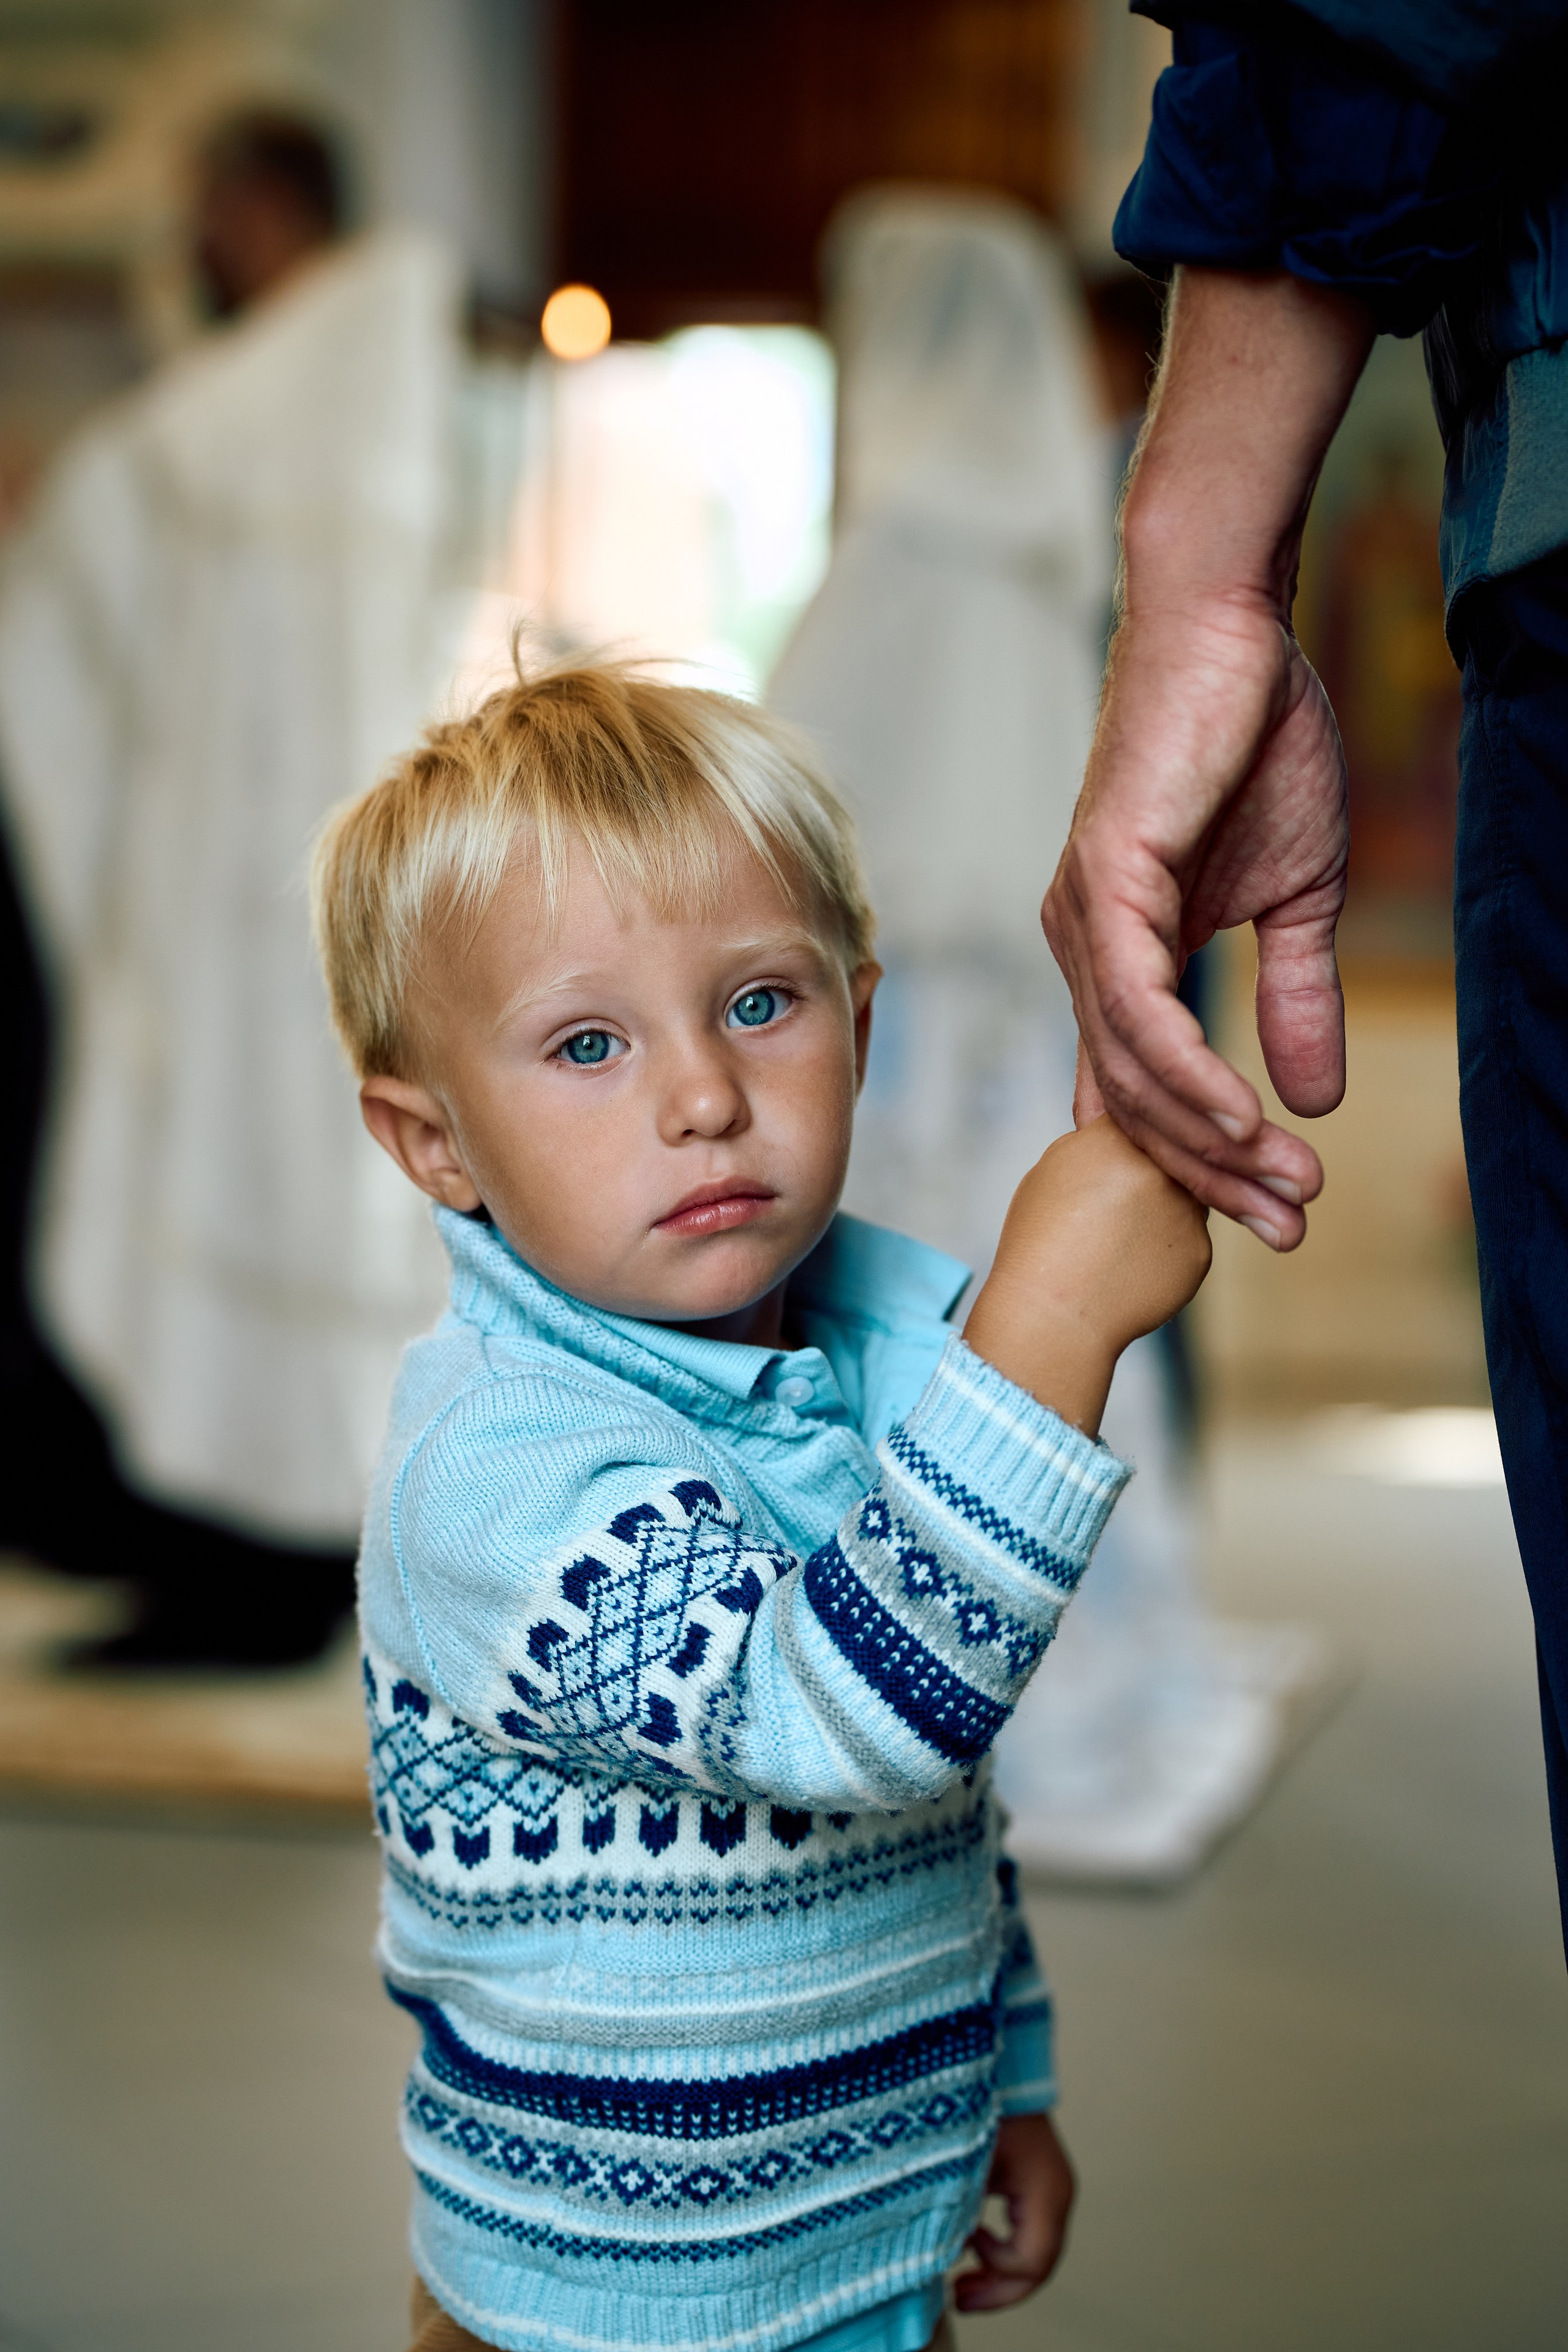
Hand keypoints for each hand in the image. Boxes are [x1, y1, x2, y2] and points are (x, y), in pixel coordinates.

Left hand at [954, 2112, 1074, 2313]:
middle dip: (998, 2290)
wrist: (999, 2066)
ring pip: (1036, 2254)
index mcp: (1046, 2191)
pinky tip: (973, 2247)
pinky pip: (1029, 2233)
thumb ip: (961, 2211)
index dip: (994, 2272)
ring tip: (963, 2284)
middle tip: (958, 2299)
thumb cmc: (979, 2104)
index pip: (1031, 2262)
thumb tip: (946, 2255)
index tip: (959, 2252)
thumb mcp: (967, 2162)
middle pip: (1039, 2267)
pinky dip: (1003, 2250)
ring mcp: (1053, 2191)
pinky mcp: (1039, 2185)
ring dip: (999, 2273)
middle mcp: (1058, 2195)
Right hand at [963, 1115, 1210, 1435]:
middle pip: (1168, 1158)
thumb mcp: (1055, 1168)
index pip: (1141, 1119)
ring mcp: (1187, 1209)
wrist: (1053, 1313)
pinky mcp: (1200, 1251)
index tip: (1108, 1168)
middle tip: (1112, 1209)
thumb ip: (1097, 1141)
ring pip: (1184, 1199)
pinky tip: (1129, 1270)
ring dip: (1162, 1212)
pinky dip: (1165, 1253)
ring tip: (1116, 1243)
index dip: (1123, 1145)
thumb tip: (1129, 1134)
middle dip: (1147, 1178)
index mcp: (1120, 1136)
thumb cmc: (1040, 1240)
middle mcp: (1162, 1165)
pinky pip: (1189, 1242)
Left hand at [1042, 268, 1374, 1252]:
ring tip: (1282, 1187)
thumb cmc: (1252, 744)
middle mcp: (1084, 948)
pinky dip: (1184, 1071)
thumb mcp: (1294, 894)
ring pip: (1133, 1069)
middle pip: (1135, 1100)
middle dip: (1213, 1173)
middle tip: (1288, 1228)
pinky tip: (1237, 1121)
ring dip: (1210, 1138)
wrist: (1230, 631)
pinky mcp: (1104, 881)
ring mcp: (1083, 919)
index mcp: (1117, 955)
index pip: (1146, 1087)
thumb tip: (1314, 1094)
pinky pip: (1135, 1008)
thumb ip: (1293, 992)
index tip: (1273, 1212)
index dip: (1203, 1158)